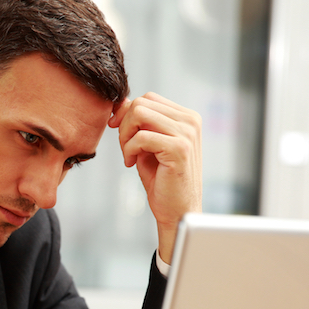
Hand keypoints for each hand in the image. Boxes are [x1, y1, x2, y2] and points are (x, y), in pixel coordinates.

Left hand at [108, 93, 202, 263]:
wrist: (177, 209)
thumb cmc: (162, 179)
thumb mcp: (148, 144)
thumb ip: (139, 123)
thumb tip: (121, 102)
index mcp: (187, 117)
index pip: (148, 98)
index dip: (126, 112)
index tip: (117, 131)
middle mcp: (190, 121)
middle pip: (142, 103)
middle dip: (124, 125)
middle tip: (125, 149)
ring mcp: (187, 133)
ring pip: (139, 114)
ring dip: (125, 136)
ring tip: (128, 155)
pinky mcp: (179, 149)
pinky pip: (141, 137)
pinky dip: (129, 150)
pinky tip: (131, 164)